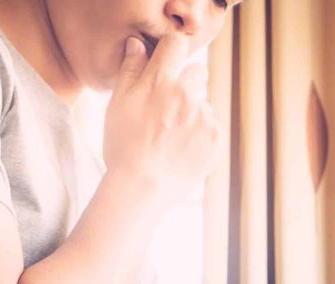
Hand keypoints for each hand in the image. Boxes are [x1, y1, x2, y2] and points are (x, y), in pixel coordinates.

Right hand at [103, 35, 220, 203]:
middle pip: (199, 71)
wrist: (142, 188)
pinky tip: (184, 151)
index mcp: (159, 81)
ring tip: (173, 140)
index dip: (172, 52)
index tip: (168, 64)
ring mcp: (203, 116)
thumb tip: (137, 43)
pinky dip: (202, 137)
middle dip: (189, 84)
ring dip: (194, 115)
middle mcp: (185, 94)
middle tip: (172, 109)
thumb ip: (131, 70)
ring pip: (204, 105)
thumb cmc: (123, 146)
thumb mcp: (118, 104)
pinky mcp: (216, 138)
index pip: (176, 45)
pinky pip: (213, 128)